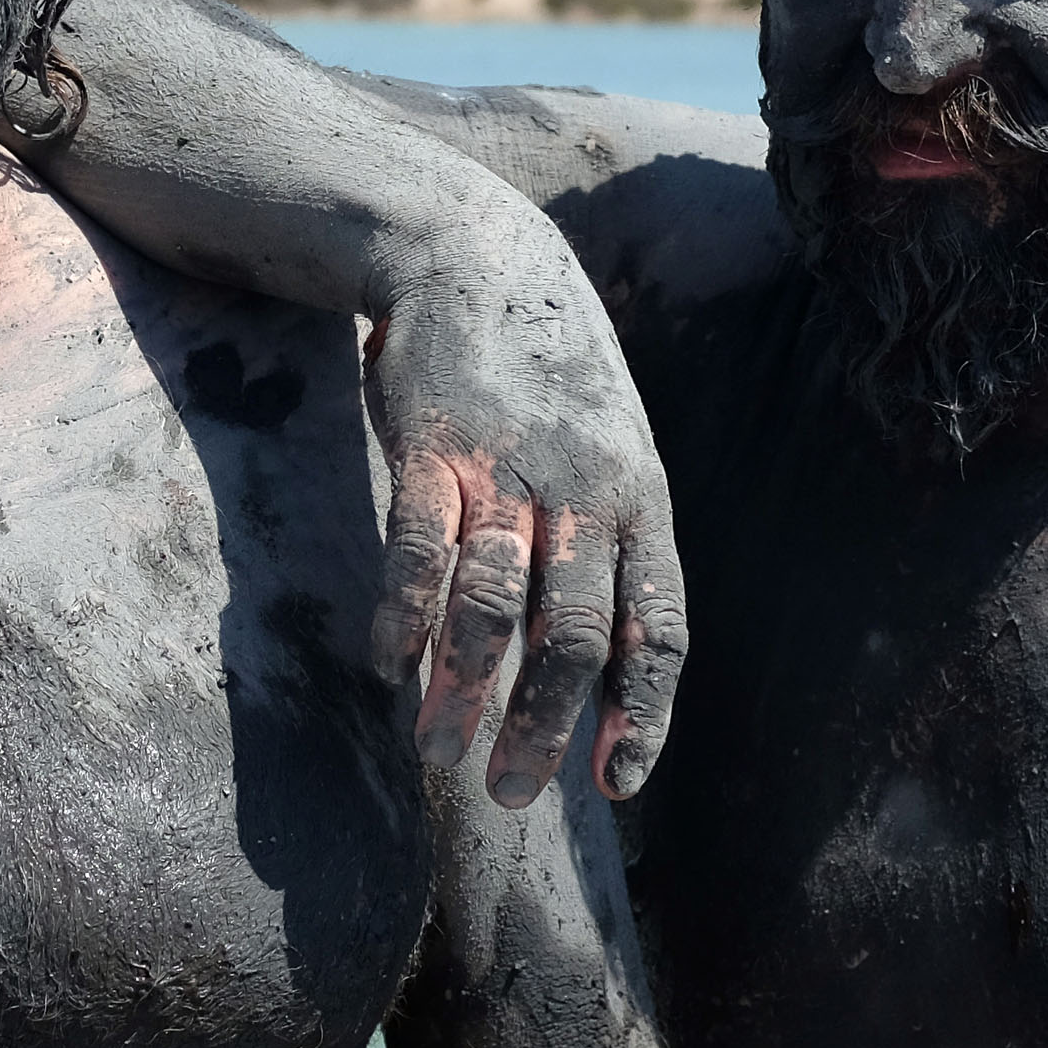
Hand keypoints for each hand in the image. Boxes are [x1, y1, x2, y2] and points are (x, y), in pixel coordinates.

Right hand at [360, 221, 688, 806]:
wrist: (475, 252)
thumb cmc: (545, 378)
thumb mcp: (607, 452)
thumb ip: (605, 548)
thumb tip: (592, 666)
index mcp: (641, 501)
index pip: (660, 628)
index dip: (640, 713)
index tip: (616, 787)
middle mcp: (586, 491)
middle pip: (577, 633)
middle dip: (545, 727)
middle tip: (511, 795)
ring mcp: (508, 468)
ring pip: (495, 602)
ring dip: (463, 690)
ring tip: (435, 753)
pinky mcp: (435, 447)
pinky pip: (419, 551)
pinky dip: (403, 618)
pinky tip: (387, 667)